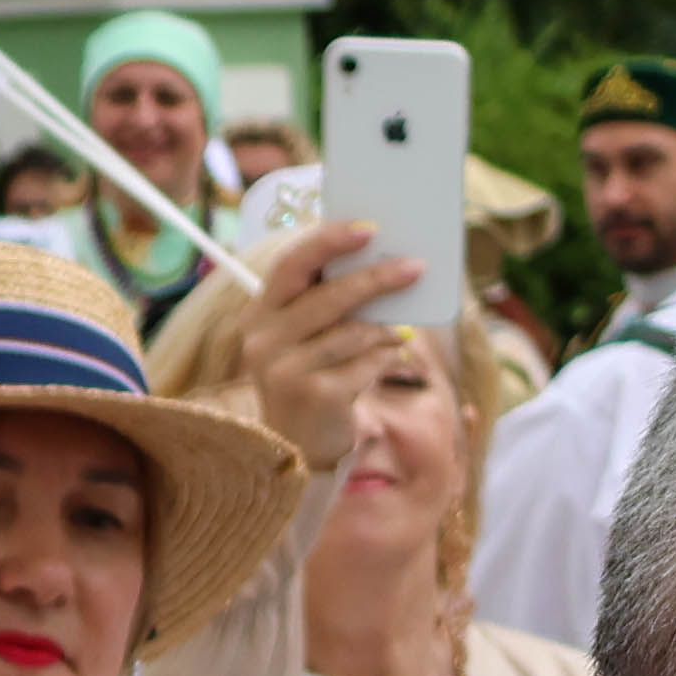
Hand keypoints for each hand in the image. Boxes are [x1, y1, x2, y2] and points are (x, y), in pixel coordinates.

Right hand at [231, 218, 419, 479]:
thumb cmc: (311, 377)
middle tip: (415, 266)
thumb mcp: (308, 338)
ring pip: (352, 332)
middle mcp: (265, 340)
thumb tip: (383, 266)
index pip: (291, 265)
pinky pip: (365, 365)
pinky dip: (387, 356)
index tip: (368, 229)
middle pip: (328, 296)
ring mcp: (287, 370)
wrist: (299, 445)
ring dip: (387, 326)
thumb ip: (329, 306)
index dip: (328, 242)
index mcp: (259, 314)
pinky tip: (398, 352)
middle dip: (376, 278)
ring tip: (407, 326)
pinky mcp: (316, 396)